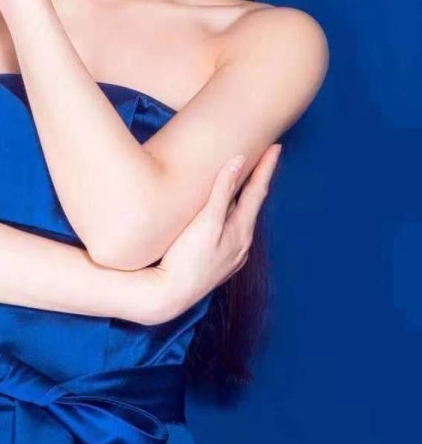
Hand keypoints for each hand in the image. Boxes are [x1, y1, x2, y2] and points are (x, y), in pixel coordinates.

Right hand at [152, 144, 281, 320]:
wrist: (168, 296)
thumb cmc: (185, 258)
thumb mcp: (205, 223)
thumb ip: (221, 193)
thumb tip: (238, 163)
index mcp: (241, 231)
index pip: (257, 192)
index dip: (266, 168)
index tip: (276, 147)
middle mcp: (241, 244)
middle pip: (253, 204)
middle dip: (258, 181)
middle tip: (264, 159)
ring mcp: (231, 256)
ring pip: (242, 219)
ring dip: (245, 199)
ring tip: (245, 183)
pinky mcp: (217, 263)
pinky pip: (232, 232)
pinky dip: (233, 216)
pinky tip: (224, 217)